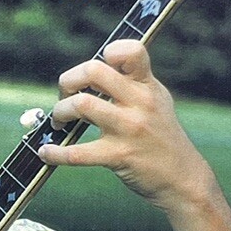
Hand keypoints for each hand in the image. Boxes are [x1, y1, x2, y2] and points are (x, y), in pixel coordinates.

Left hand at [41, 41, 218, 217]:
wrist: (183, 179)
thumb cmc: (163, 137)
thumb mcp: (157, 101)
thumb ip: (132, 82)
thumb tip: (95, 67)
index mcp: (148, 86)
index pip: (131, 51)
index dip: (108, 52)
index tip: (94, 70)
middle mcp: (139, 103)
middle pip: (94, 71)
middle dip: (69, 81)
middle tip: (65, 95)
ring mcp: (129, 129)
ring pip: (82, 105)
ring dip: (60, 111)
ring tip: (60, 120)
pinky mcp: (119, 156)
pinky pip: (77, 153)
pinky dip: (55, 152)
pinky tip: (46, 152)